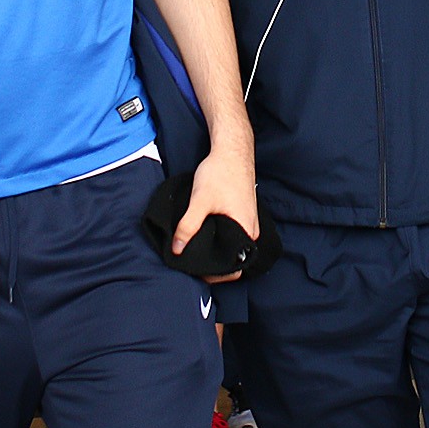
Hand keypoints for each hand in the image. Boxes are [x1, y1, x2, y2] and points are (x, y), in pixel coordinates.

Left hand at [174, 148, 259, 283]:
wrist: (232, 150)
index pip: (234, 270)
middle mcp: (251, 231)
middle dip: (212, 265)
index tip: (195, 272)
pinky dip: (219, 238)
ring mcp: (248, 222)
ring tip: (194, 248)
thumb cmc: (221, 173)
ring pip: (232, 247)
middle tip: (190, 262)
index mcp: (245, 232)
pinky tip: (203, 232)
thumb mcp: (200, 201)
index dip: (215, 277)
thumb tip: (177, 250)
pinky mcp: (243, 214)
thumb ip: (188, 227)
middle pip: (233, 260)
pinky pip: (233, 235)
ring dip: (216, 250)